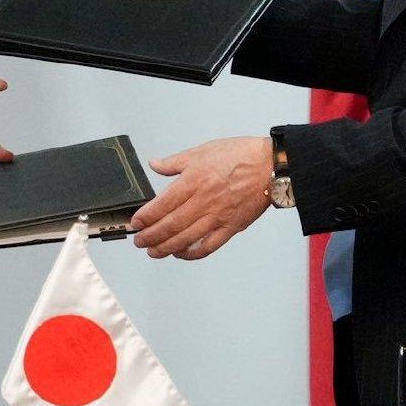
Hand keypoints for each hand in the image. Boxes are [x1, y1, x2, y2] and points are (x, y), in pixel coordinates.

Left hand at [130, 137, 272, 259]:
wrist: (270, 166)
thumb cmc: (239, 155)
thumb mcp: (201, 151)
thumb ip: (175, 162)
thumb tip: (154, 164)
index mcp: (194, 181)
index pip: (162, 204)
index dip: (145, 217)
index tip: (135, 223)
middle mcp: (203, 201)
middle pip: (170, 225)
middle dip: (151, 236)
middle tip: (139, 241)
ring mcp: (217, 217)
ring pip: (186, 238)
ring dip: (166, 248)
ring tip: (153, 251)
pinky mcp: (231, 227)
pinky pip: (208, 246)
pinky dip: (192, 253)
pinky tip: (181, 254)